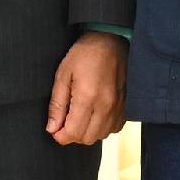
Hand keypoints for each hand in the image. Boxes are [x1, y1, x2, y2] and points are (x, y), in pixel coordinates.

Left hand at [46, 31, 124, 147]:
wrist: (111, 40)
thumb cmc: (84, 54)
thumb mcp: (63, 75)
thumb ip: (57, 104)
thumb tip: (52, 128)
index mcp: (87, 97)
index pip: (73, 133)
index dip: (60, 135)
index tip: (55, 128)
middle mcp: (106, 106)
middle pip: (87, 138)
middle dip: (73, 135)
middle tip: (66, 121)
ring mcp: (119, 107)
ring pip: (101, 135)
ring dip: (88, 131)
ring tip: (81, 116)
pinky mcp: (127, 105)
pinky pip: (114, 128)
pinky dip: (103, 127)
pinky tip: (96, 114)